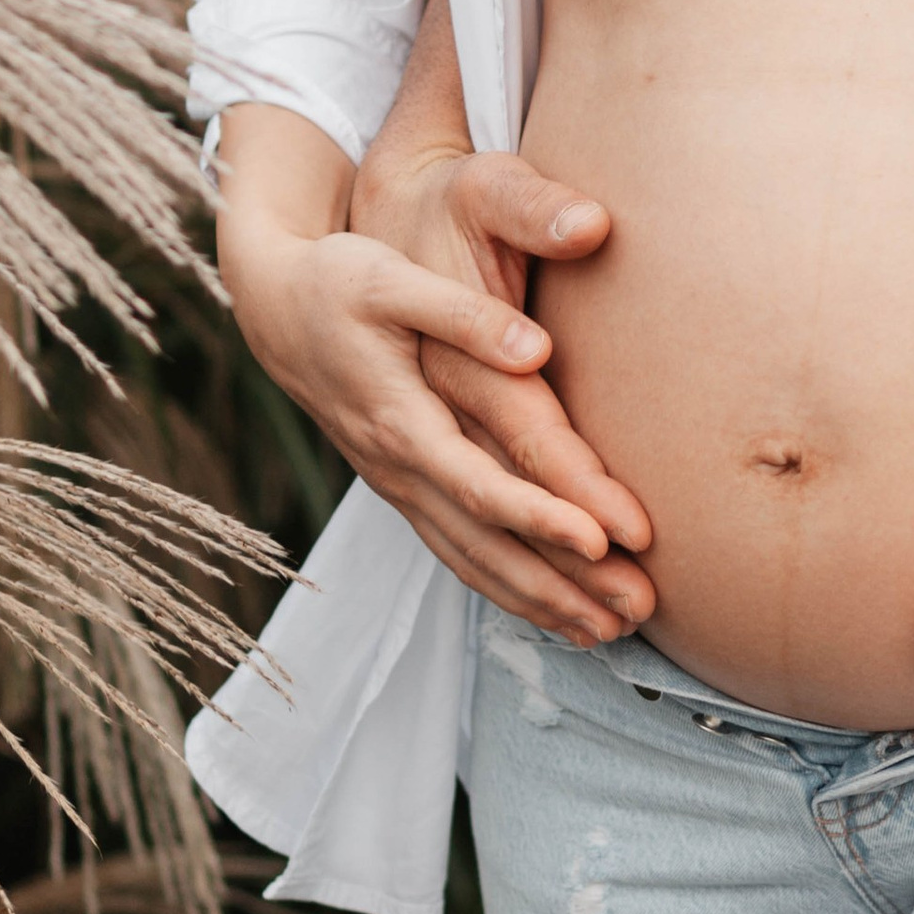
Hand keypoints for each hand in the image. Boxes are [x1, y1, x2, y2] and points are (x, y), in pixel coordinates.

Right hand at [345, 132, 655, 633]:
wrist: (276, 308)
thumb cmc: (338, 284)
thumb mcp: (392, 281)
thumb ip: (465, 315)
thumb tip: (537, 351)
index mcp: (402, 422)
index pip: (479, 487)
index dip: (540, 518)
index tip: (602, 541)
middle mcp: (400, 470)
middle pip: (485, 545)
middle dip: (561, 585)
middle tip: (636, 613)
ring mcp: (400, 486)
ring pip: (473, 561)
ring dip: (542, 602)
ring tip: (613, 632)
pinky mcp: (406, 486)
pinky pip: (459, 552)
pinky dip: (507, 587)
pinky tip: (553, 609)